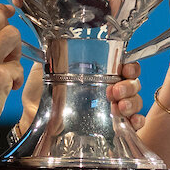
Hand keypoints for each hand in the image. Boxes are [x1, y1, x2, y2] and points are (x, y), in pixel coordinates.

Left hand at [17, 61, 144, 135]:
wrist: (32, 118)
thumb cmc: (39, 93)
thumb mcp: (44, 69)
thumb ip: (52, 55)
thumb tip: (53, 42)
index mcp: (99, 73)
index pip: (125, 66)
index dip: (130, 67)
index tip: (125, 69)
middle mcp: (110, 89)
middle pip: (133, 84)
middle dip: (128, 87)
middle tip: (114, 92)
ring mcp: (113, 109)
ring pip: (135, 102)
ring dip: (132, 103)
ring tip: (118, 108)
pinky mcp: (113, 128)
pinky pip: (134, 124)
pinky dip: (136, 121)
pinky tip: (130, 121)